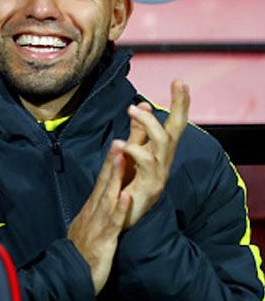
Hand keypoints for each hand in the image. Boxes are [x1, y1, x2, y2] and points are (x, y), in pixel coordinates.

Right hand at [68, 146, 132, 293]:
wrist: (68, 278)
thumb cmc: (81, 254)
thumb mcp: (89, 227)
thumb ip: (97, 212)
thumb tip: (107, 198)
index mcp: (93, 208)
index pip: (105, 179)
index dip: (113, 159)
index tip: (122, 139)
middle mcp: (94, 211)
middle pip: (105, 180)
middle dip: (114, 157)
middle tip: (122, 135)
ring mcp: (97, 224)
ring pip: (108, 195)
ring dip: (115, 174)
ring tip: (122, 154)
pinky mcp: (104, 241)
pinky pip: (112, 223)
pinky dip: (118, 209)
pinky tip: (126, 197)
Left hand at [116, 80, 189, 227]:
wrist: (119, 219)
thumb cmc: (128, 184)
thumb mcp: (132, 154)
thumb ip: (138, 132)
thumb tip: (143, 104)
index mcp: (159, 153)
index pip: (174, 125)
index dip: (179, 104)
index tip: (179, 81)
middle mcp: (162, 163)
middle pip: (171, 133)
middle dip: (171, 110)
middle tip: (151, 97)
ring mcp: (157, 177)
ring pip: (159, 149)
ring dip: (144, 131)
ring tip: (128, 116)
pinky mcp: (147, 190)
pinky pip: (145, 170)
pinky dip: (135, 155)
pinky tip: (123, 146)